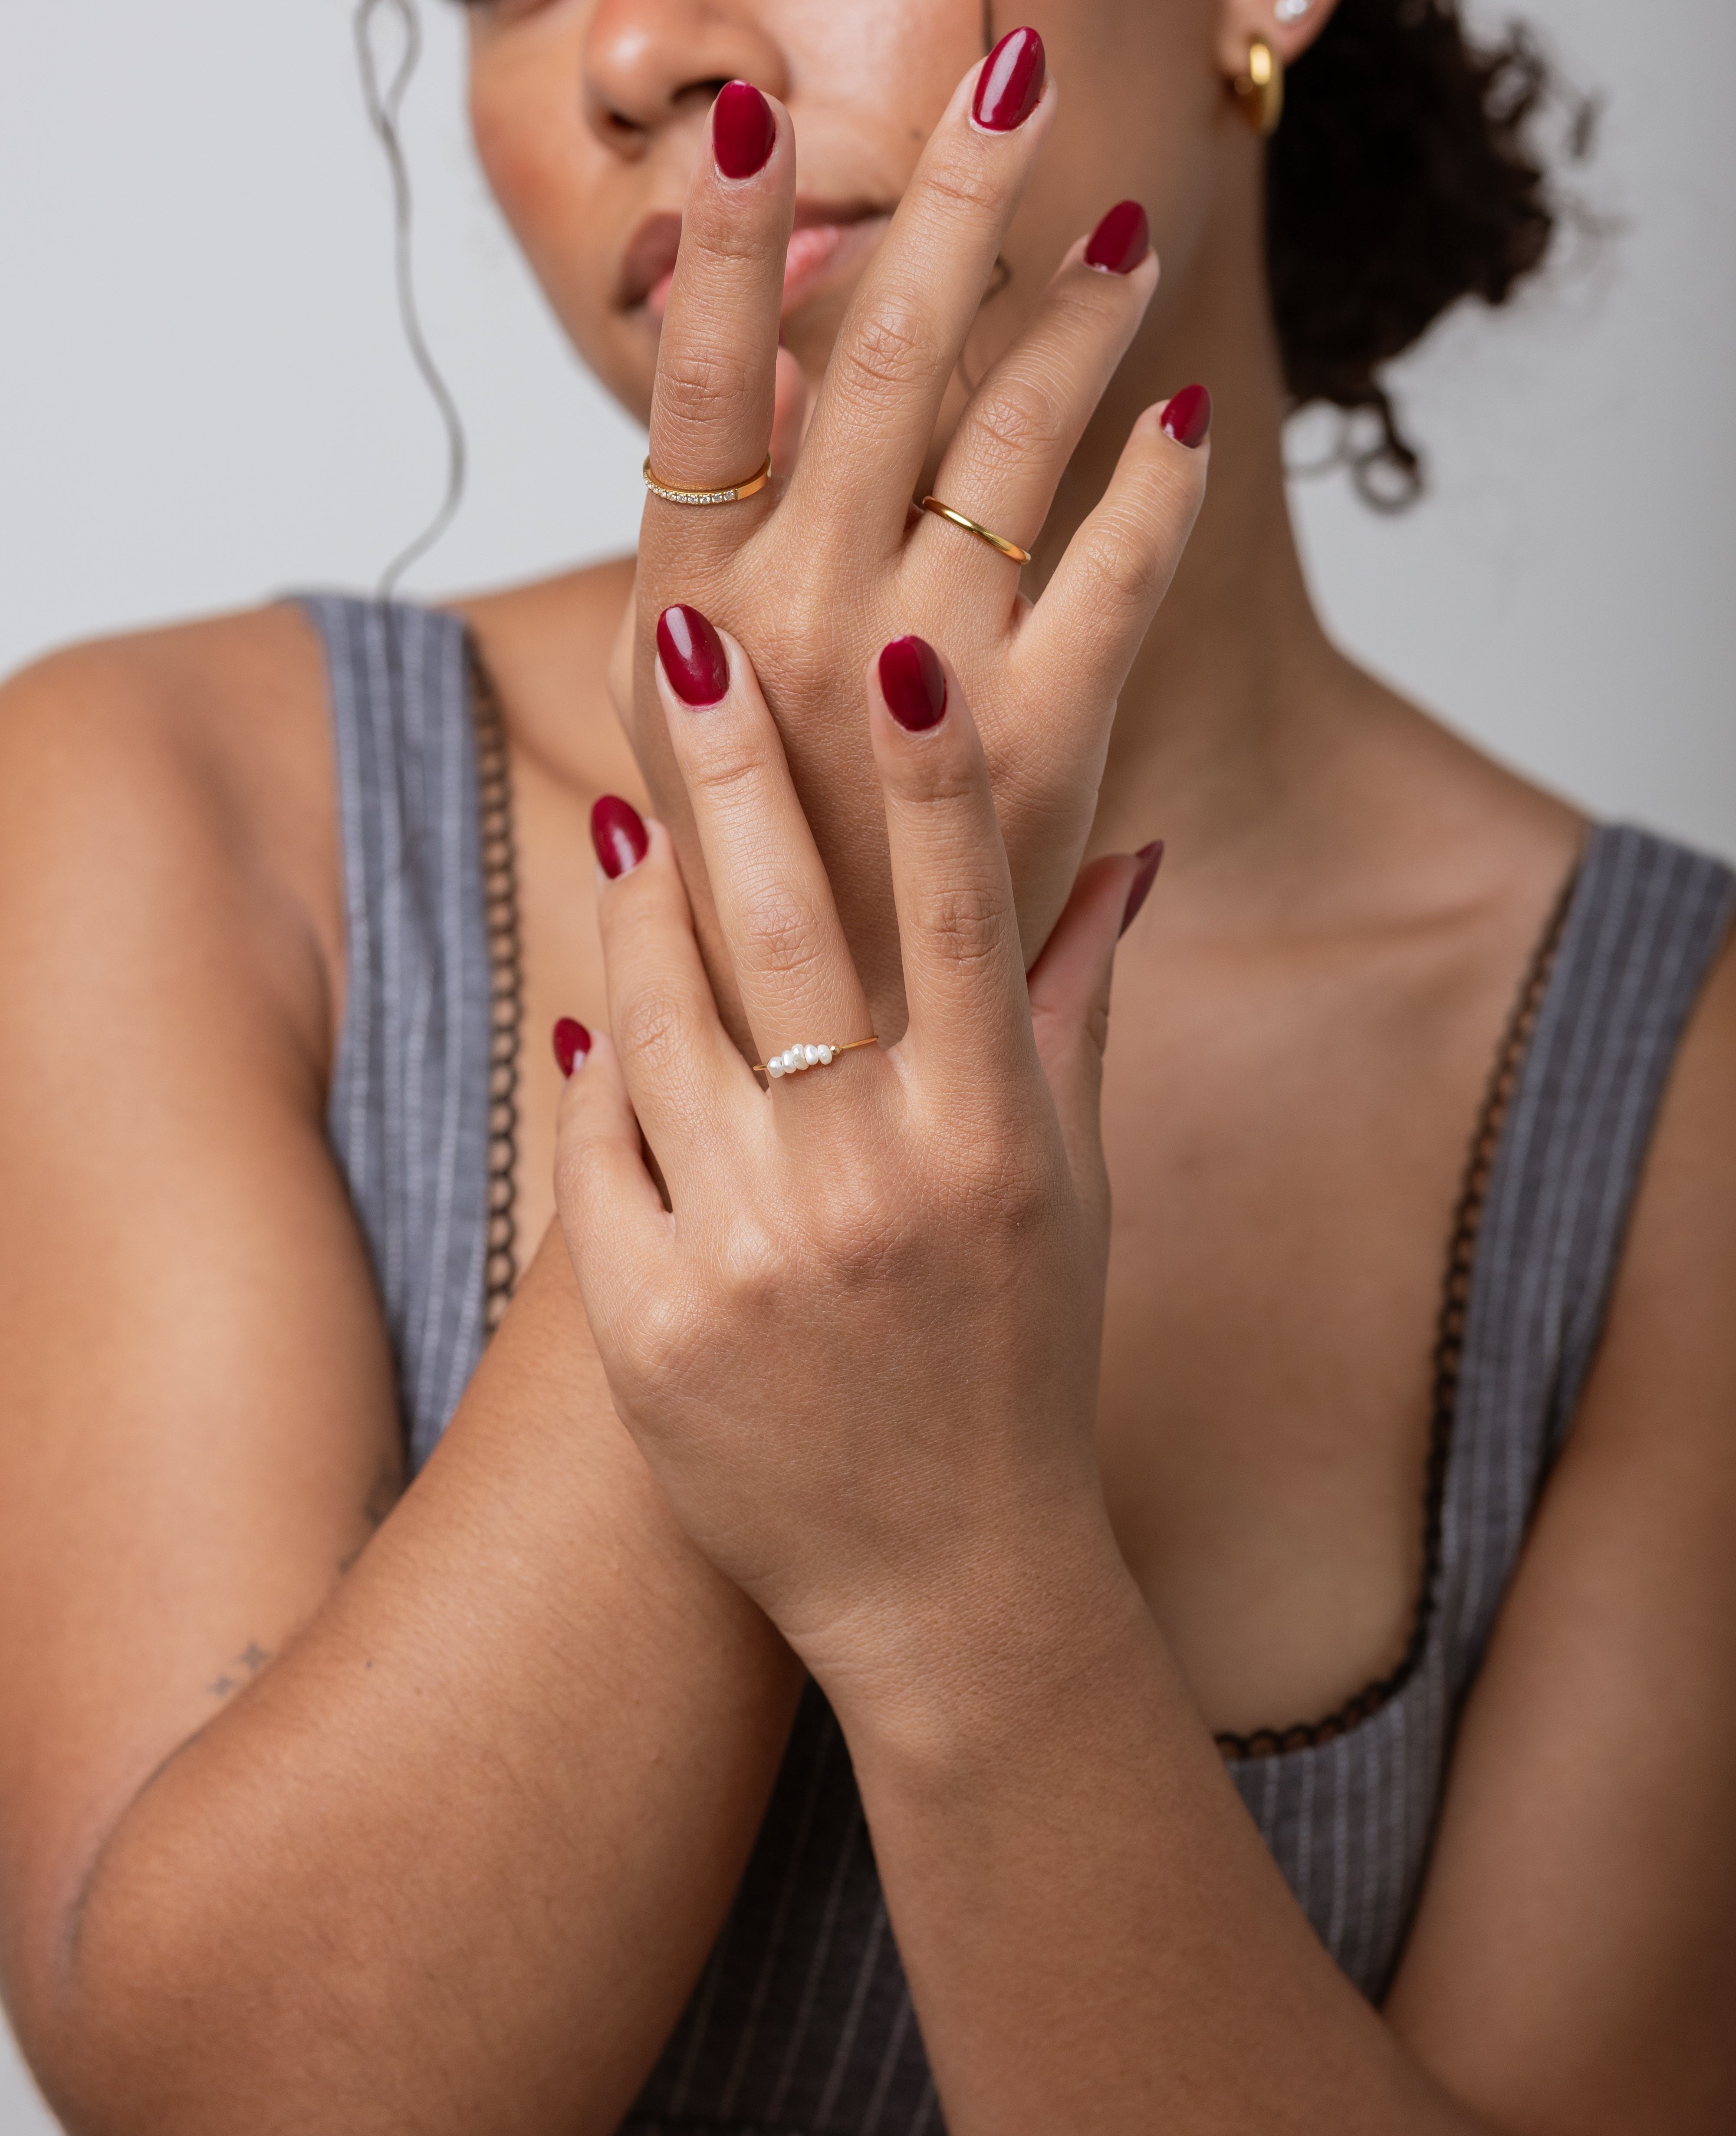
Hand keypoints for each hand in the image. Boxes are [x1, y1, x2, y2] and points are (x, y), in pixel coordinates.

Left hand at [558, 622, 1152, 1701]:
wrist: (947, 1582)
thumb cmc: (1022, 1366)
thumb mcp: (1073, 1192)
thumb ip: (1077, 1014)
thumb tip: (1123, 852)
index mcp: (990, 1141)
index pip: (960, 917)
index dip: (936, 776)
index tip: (907, 651)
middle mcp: (869, 1181)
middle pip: (783, 931)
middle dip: (734, 770)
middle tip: (691, 641)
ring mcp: (745, 1251)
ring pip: (663, 1018)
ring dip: (645, 901)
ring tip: (643, 819)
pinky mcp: (646, 1321)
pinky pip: (598, 1144)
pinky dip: (599, 1062)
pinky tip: (598, 1001)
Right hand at [615, 36, 1204, 1037]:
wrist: (823, 1070)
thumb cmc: (751, 889)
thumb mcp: (683, 725)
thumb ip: (717, 574)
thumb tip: (767, 409)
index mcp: (684, 621)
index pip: (696, 387)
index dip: (721, 237)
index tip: (753, 100)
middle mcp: (787, 630)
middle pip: (872, 358)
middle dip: (948, 196)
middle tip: (1010, 64)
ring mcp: (914, 684)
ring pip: (1006, 439)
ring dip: (1073, 318)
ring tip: (1120, 238)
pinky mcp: (1039, 744)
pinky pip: (1116, 570)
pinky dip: (1155, 488)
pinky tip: (1181, 427)